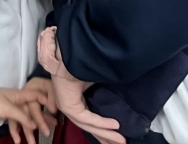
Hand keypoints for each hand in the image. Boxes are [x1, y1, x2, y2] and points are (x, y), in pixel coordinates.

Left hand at [0, 80, 56, 143]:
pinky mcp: (6, 114)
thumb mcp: (10, 109)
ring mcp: (12, 108)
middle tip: (49, 132)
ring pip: (23, 121)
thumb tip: (34, 125)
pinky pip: (14, 123)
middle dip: (39, 123)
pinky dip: (16, 132)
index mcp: (20, 95)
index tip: (53, 110)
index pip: (36, 96)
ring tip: (33, 143)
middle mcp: (18, 101)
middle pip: (31, 113)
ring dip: (27, 132)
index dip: (45, 101)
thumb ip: (23, 117)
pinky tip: (18, 140)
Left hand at [37, 28, 123, 143]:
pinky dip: (101, 122)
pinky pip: (87, 118)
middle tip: (121, 143)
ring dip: (106, 132)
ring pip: (89, 125)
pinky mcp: (68, 106)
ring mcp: (67, 106)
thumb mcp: (94, 81)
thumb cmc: (82, 63)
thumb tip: (115, 101)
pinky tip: (115, 125)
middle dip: (106, 136)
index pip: (89, 120)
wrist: (70, 53)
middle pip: (89, 126)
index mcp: (74, 100)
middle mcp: (68, 105)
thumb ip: (101, 94)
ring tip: (120, 139)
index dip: (104, 129)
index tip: (117, 135)